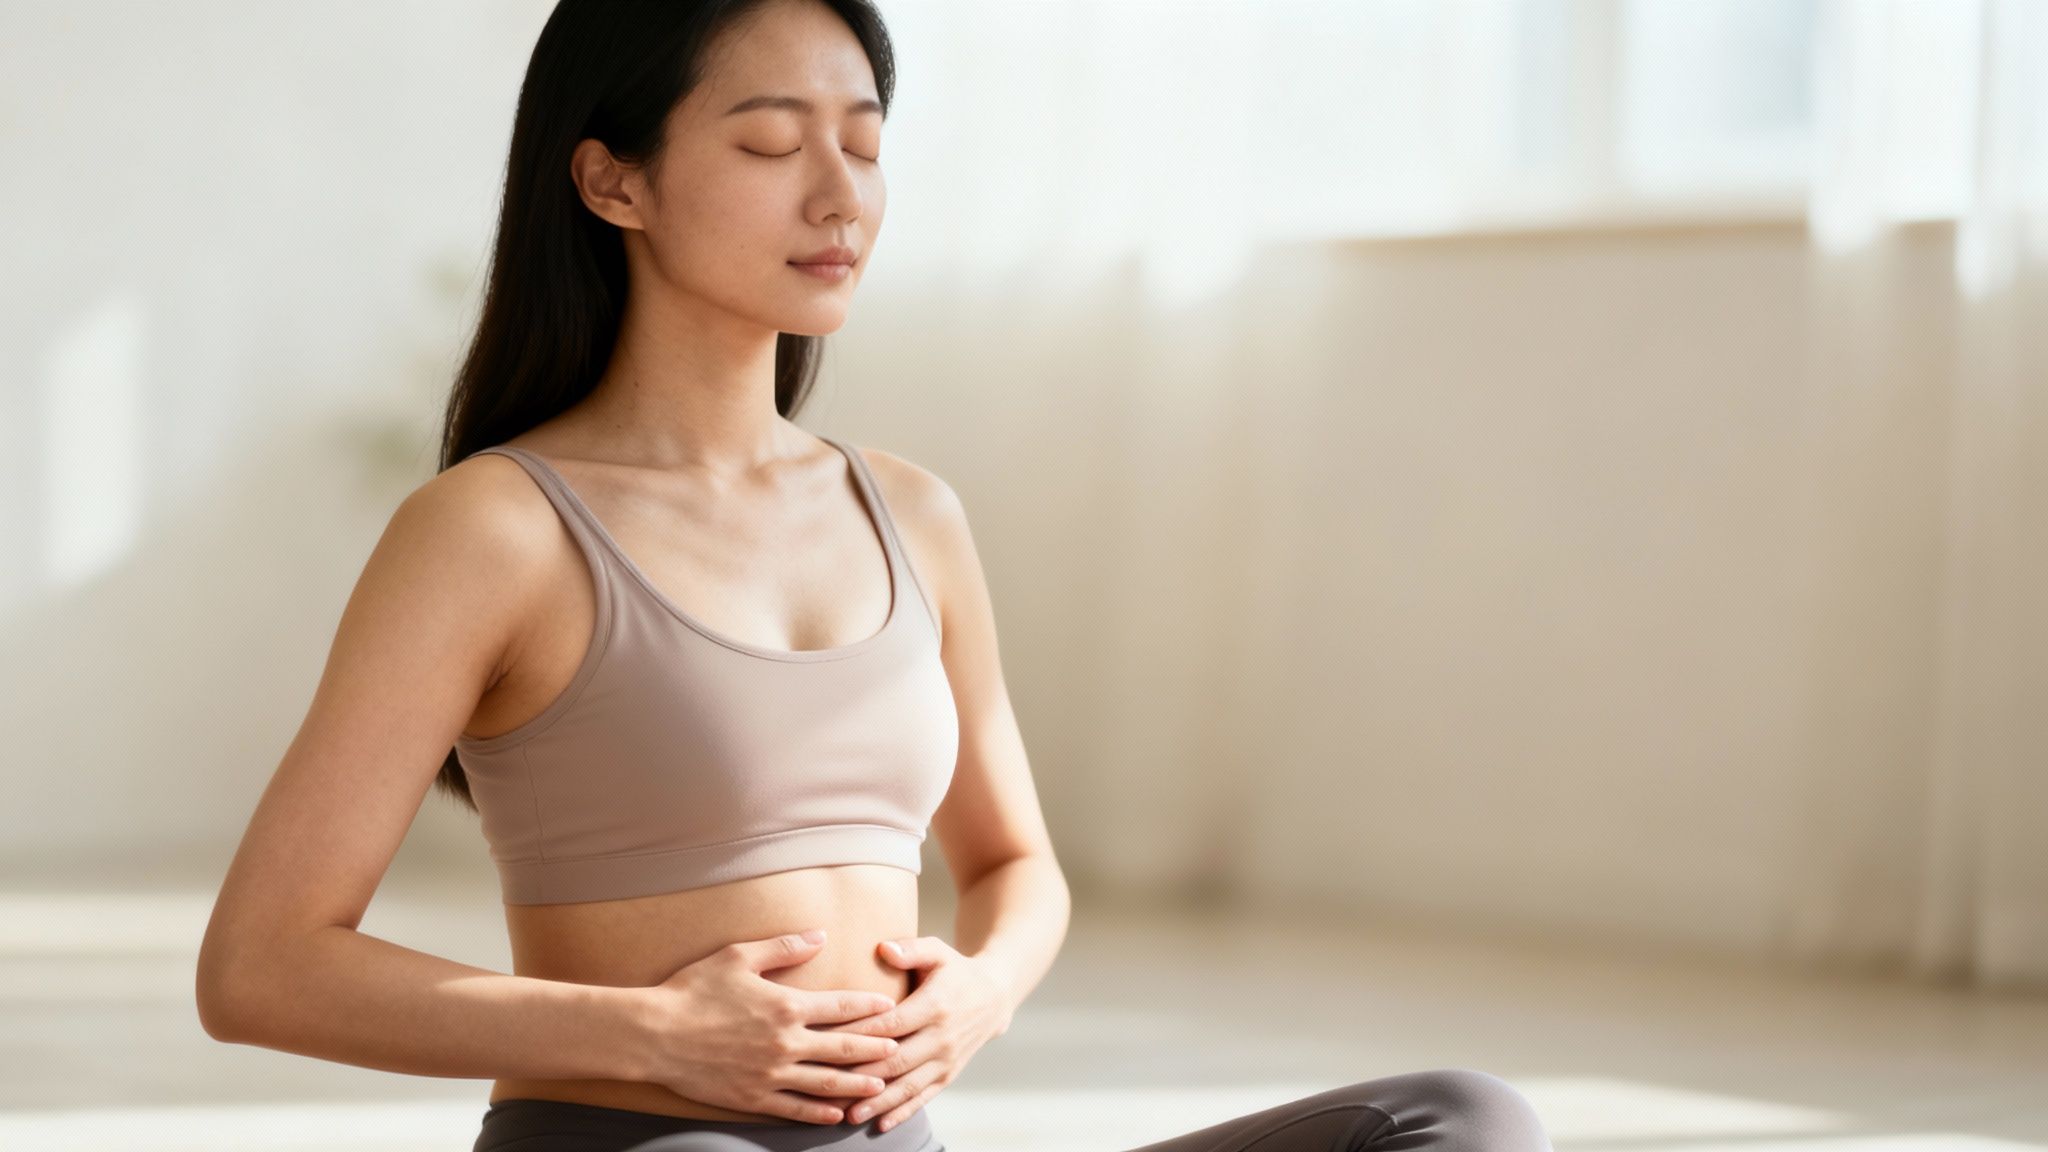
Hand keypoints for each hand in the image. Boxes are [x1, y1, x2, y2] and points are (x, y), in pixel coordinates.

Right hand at [637, 929, 901, 1123]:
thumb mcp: (739, 957)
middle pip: (843, 1047)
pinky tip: (835, 1116)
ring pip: (825, 1083)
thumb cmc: (693, 989)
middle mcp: (785, 1042)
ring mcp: (770, 1074)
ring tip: (881, 1085)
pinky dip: (818, 1114)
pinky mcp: (752, 1097)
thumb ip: (784, 947)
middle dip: (875, 1048)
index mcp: (786, 1006)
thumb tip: (821, 935)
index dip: (869, 1007)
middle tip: (900, 1048)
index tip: (890, 1007)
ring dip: (856, 1084)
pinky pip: (794, 1109)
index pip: (840, 1007)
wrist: (653, 1034)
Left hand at [824, 936, 1014, 1131]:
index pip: (890, 1025)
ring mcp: (946, 1059)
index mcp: (935, 1005)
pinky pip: (924, 1097)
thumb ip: (911, 949)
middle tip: (827, 1086)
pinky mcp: (949, 1074)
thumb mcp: (938, 951)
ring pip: (908, 1085)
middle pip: (895, 1061)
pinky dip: (902, 1112)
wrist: (995, 997)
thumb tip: (883, 948)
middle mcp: (942, 1037)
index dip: (859, 1035)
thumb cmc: (955, 970)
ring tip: (849, 1115)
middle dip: (861, 1076)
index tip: (828, 1042)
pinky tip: (880, 1125)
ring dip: (878, 1102)